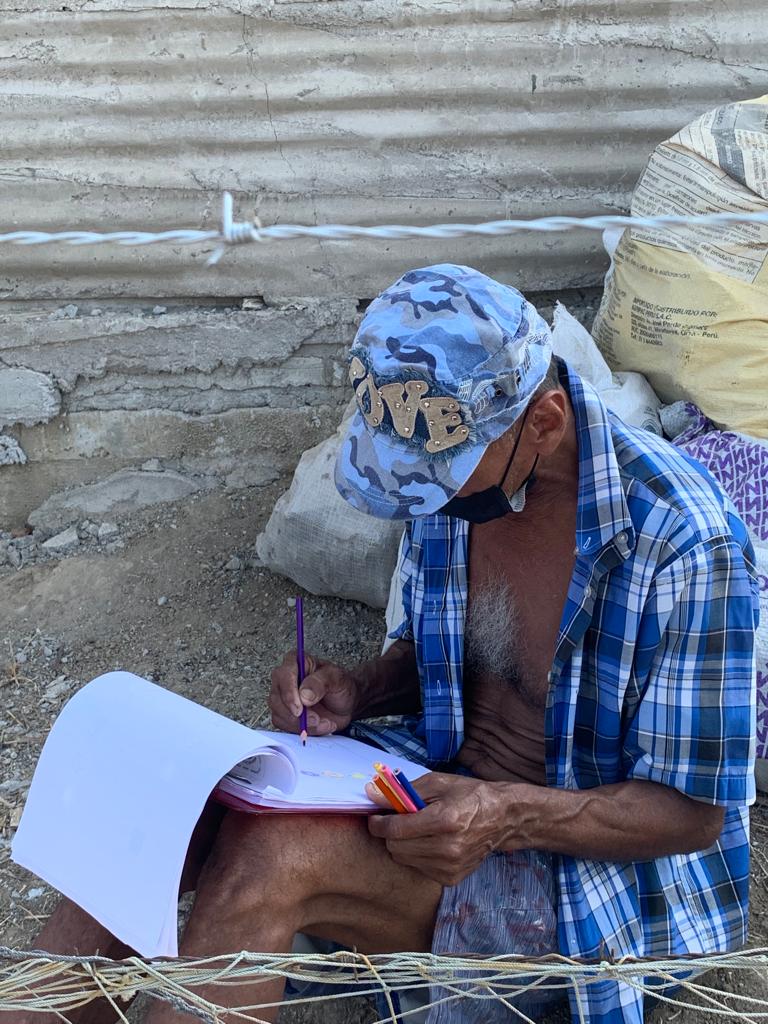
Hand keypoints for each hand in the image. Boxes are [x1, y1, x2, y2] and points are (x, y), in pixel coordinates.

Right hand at [269, 651, 357, 735]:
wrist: (346, 703)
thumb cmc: (340, 685)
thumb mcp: (337, 679)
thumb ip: (320, 683)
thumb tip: (303, 695)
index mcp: (295, 662)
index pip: (283, 675)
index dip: (289, 694)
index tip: (300, 709)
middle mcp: (284, 679)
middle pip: (277, 699)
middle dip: (297, 715)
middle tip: (317, 720)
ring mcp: (282, 698)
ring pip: (279, 715)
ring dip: (303, 725)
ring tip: (324, 722)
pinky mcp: (284, 714)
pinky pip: (284, 726)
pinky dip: (303, 730)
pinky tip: (320, 726)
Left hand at [367, 773, 518, 886]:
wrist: (502, 818)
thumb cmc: (469, 795)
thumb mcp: (437, 783)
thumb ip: (403, 790)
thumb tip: (371, 793)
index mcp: (444, 820)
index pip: (396, 830)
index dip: (379, 823)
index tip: (375, 816)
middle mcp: (448, 848)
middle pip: (396, 848)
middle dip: (391, 833)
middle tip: (398, 820)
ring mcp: (450, 866)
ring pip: (404, 860)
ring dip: (403, 844)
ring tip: (418, 830)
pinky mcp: (452, 878)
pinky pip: (418, 868)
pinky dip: (417, 855)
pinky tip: (431, 842)